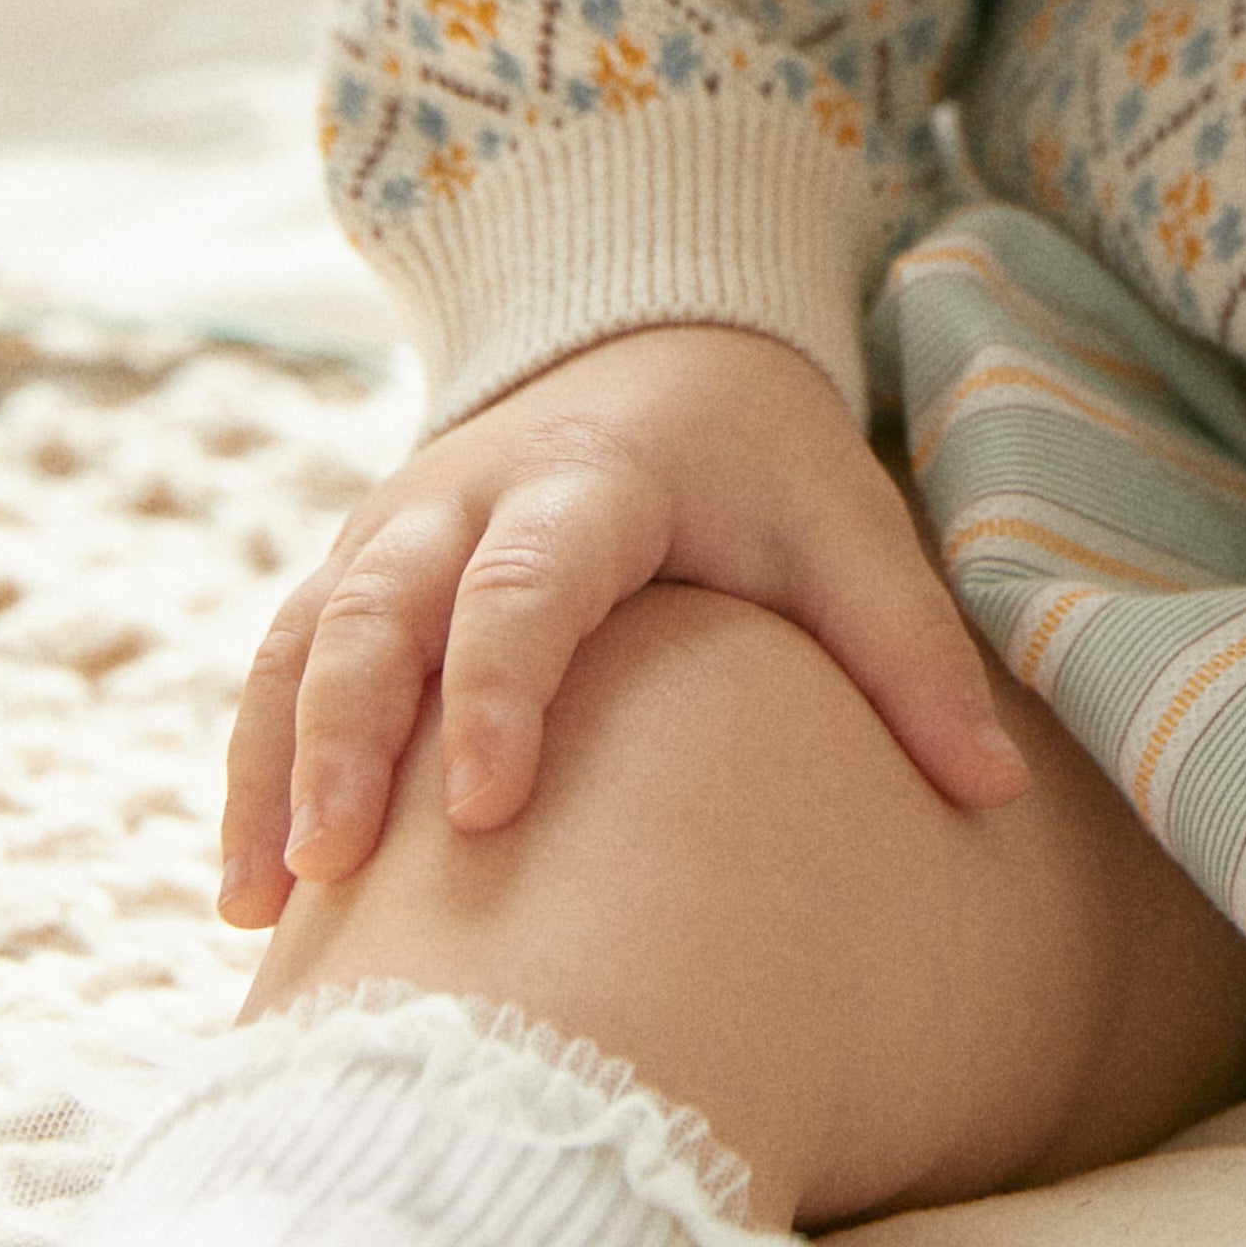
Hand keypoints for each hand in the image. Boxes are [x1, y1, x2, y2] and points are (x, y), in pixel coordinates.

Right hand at [219, 319, 1025, 925]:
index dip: (502, 691)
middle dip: (347, 736)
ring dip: (275, 766)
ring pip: (305, 639)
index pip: (530, 585)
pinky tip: (247, 895)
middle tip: (333, 872)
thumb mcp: (849, 525)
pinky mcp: (354, 572)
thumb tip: (998, 793)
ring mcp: (393, 530)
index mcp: (594, 478)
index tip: (488, 810)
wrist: (658, 340)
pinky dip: (252, 770)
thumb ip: (911, 652)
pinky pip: (277, 666)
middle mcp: (467, 496)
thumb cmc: (764, 462)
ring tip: (261, 906)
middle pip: (382, 609)